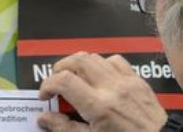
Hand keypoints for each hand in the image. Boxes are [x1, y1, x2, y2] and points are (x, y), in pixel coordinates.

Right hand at [37, 53, 166, 131]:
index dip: (48, 84)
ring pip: (94, 57)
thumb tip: (44, 117)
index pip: (64, 80)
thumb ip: (65, 128)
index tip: (45, 95)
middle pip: (77, 60)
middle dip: (60, 68)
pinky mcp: (138, 81)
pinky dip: (102, 65)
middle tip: (56, 84)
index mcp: (98, 106)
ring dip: (79, 65)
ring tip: (75, 80)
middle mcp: (111, 88)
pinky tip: (99, 78)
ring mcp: (126, 82)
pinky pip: (115, 61)